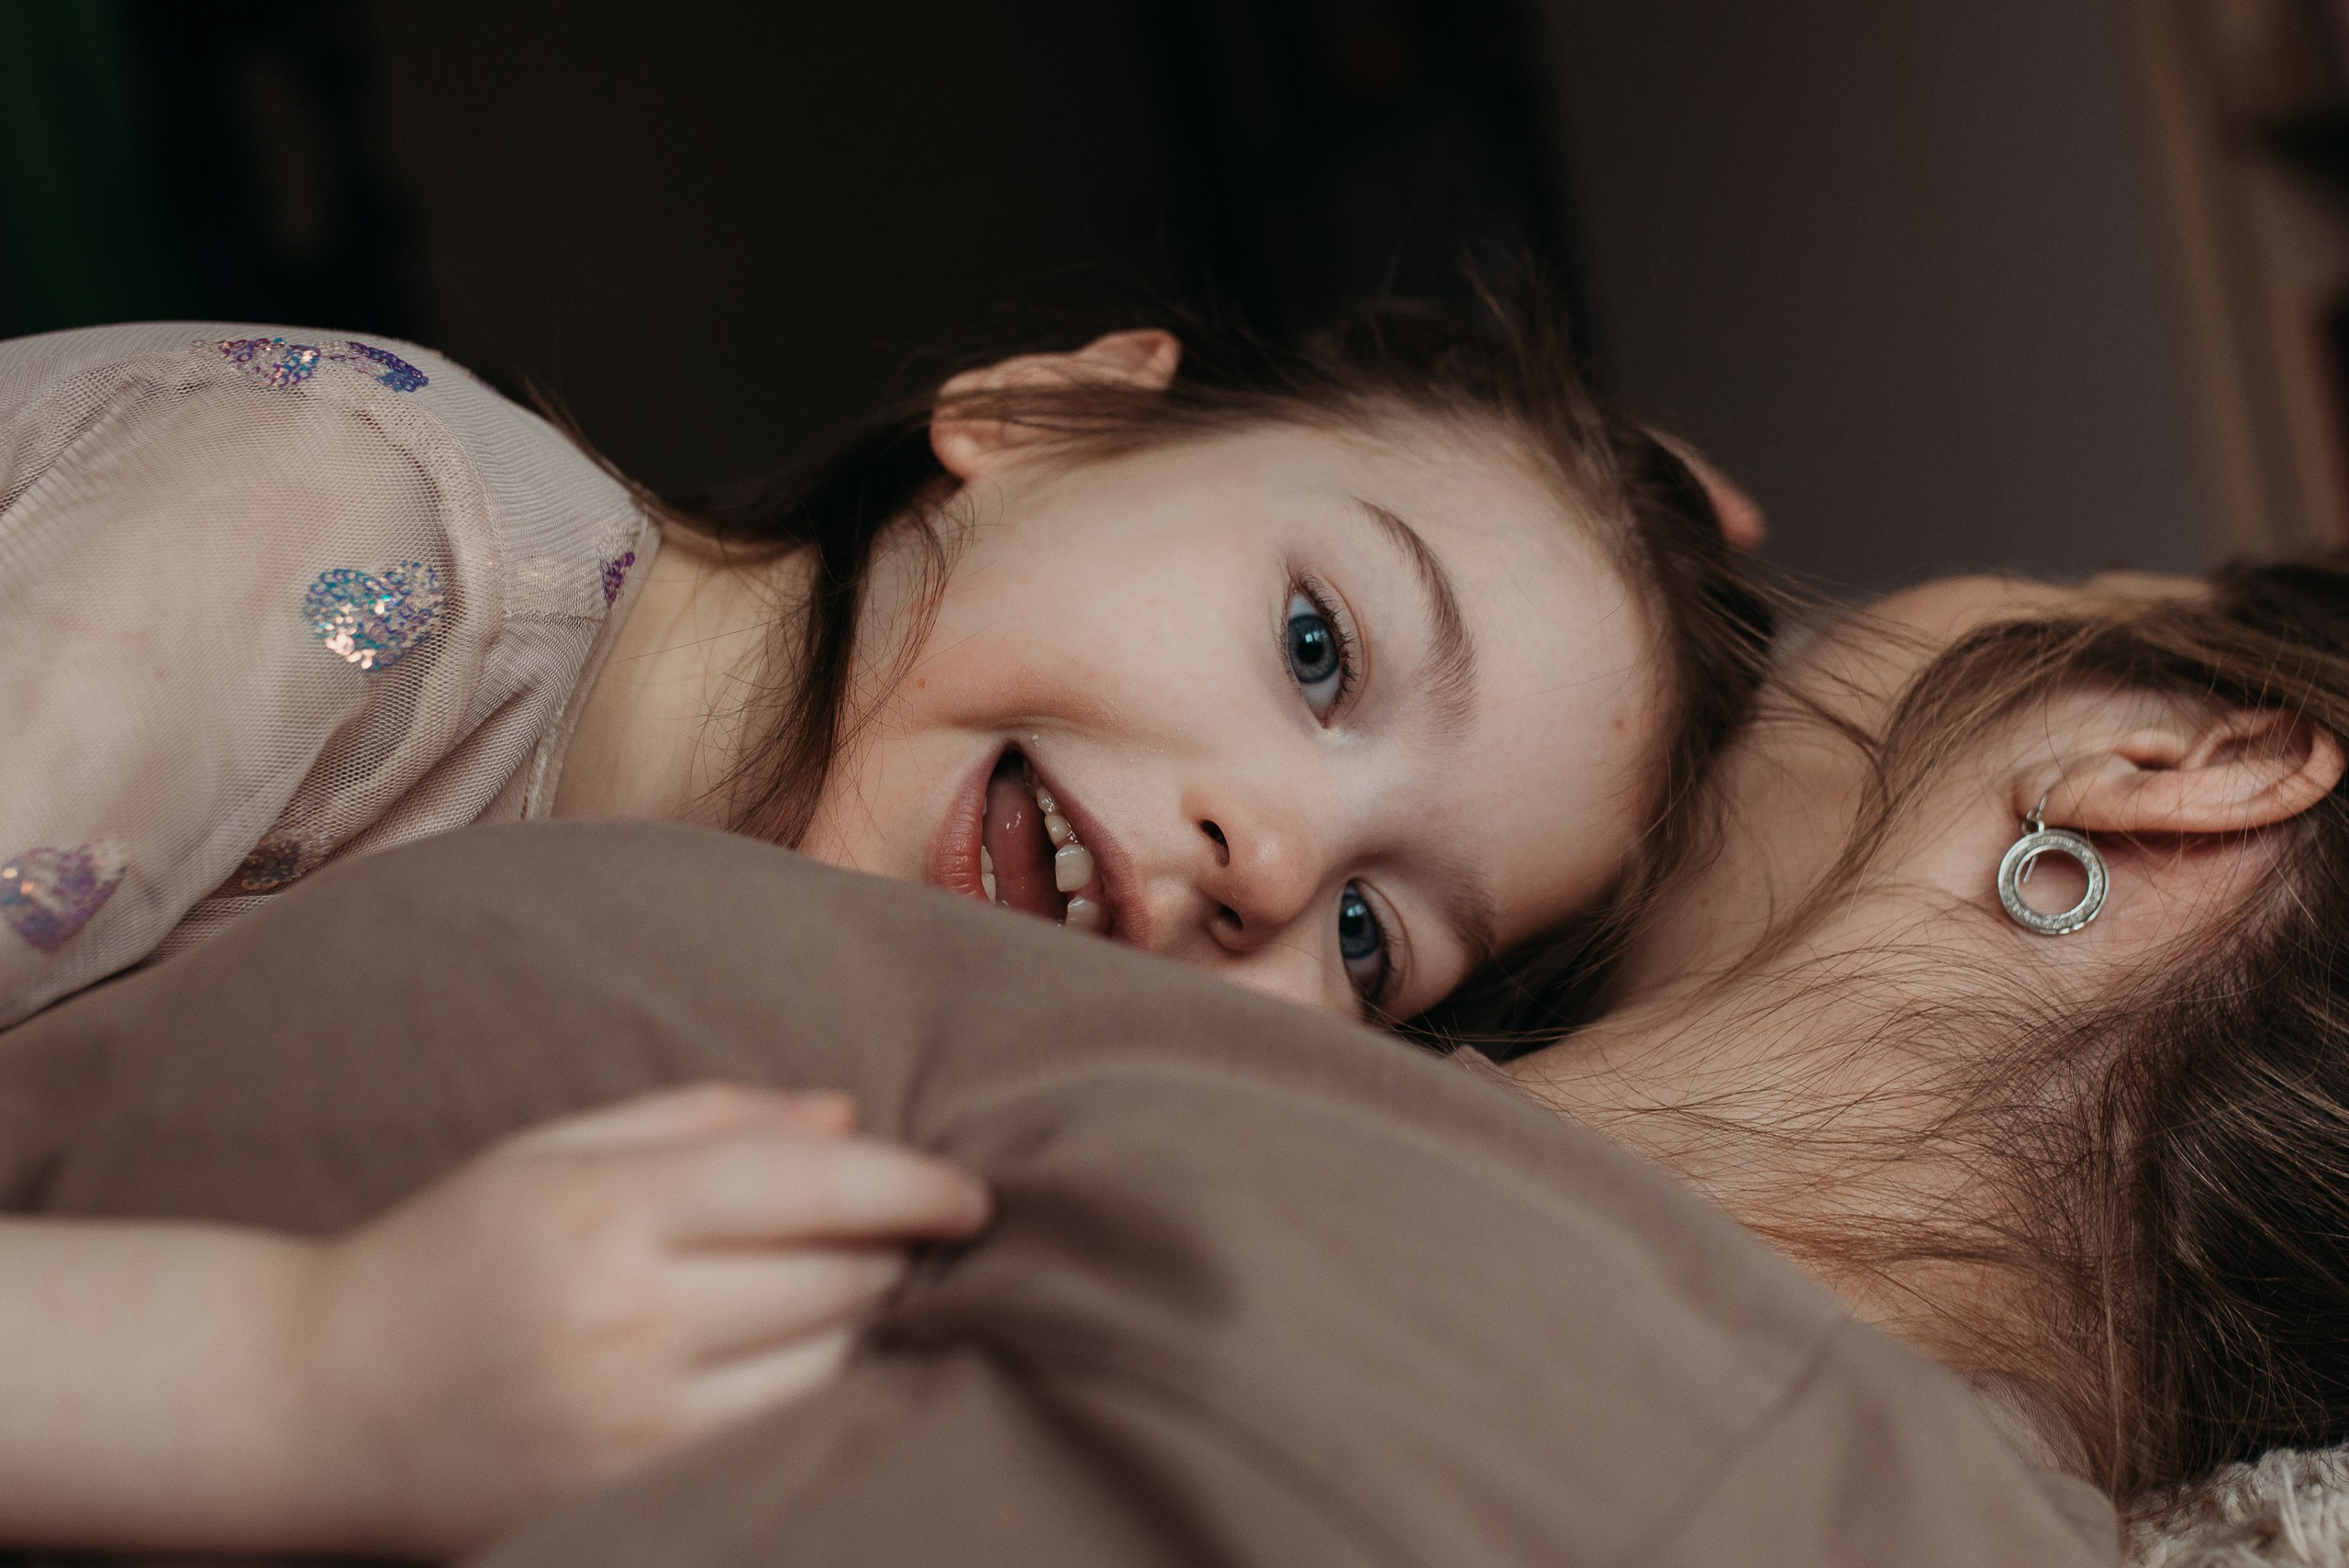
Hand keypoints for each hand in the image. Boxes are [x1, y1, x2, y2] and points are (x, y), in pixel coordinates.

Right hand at [294, 1083, 987, 1555]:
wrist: (314, 1406)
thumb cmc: (449, 1252)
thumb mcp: (560, 1151)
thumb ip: (711, 1122)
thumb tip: (850, 1117)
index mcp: (606, 1212)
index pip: (809, 1189)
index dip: (912, 1187)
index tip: (972, 1193)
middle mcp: (626, 1322)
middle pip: (837, 1284)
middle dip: (896, 1256)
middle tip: (919, 1238)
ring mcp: (631, 1429)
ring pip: (828, 1372)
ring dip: (867, 1332)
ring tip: (859, 1298)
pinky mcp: (632, 1501)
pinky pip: (777, 1443)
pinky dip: (817, 1400)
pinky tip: (813, 1367)